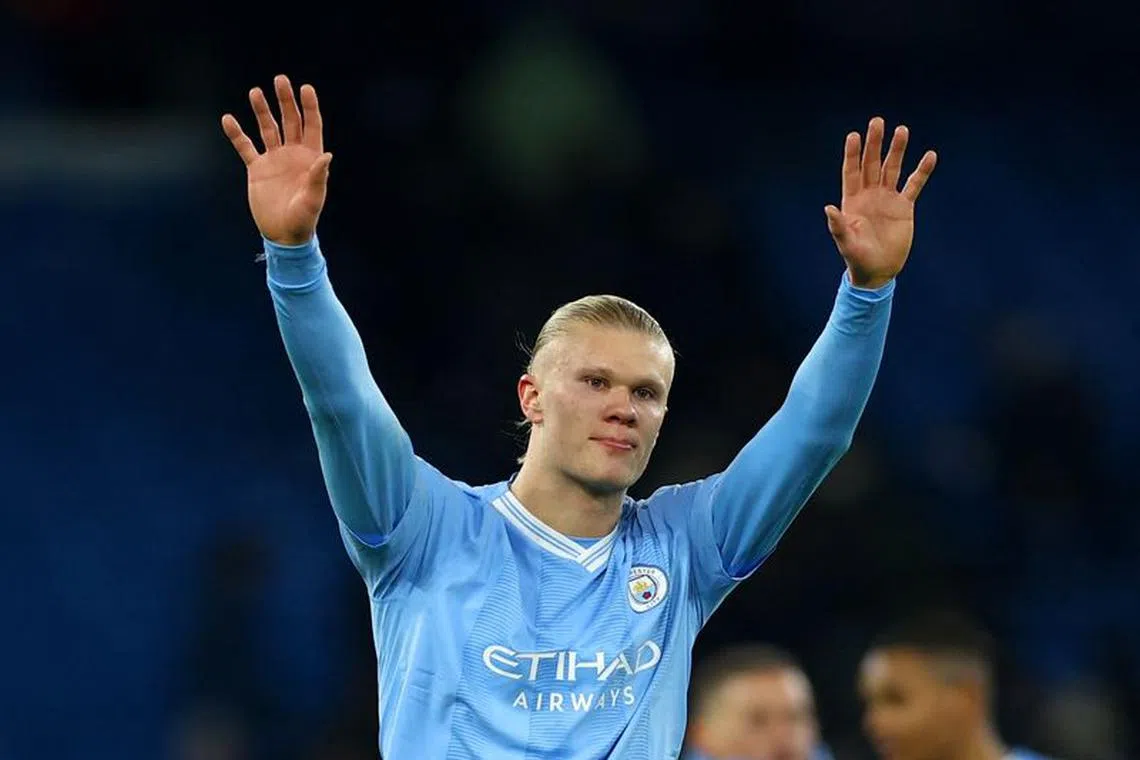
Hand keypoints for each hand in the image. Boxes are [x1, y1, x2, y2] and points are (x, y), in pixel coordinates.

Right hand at [221, 74, 331, 245]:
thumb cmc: (303, 220)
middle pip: (290, 121)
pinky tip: (228, 119)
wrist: (283, 235)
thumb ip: (318, 178)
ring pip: (267, 129)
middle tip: (280, 80)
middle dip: (285, 101)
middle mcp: (293, 154)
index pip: (312, 126)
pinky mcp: (257, 169)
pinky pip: (245, 147)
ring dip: (262, 111)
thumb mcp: (313, 200)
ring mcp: (274, 159)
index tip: (305, 88)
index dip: (309, 107)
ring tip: (255, 92)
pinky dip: (236, 134)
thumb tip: (326, 156)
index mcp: (311, 158)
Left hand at [824, 117, 936, 288]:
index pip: (851, 171)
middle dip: (875, 144)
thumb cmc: (858, 259)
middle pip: (872, 164)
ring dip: (897, 150)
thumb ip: (838, 226)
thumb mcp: (847, 243)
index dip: (853, 154)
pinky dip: (922, 171)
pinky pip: (914, 185)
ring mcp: (887, 199)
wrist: (878, 271)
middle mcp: (869, 195)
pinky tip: (930, 155)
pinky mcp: (904, 207)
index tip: (854, 135)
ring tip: (902, 130)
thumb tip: (828, 208)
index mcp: (852, 201)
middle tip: (878, 121)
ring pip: (893, 169)